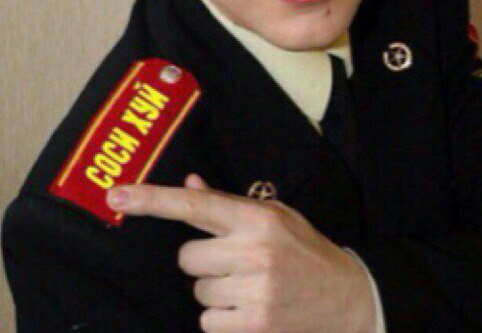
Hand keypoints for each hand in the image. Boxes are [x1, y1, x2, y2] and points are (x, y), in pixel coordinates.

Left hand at [106, 175, 375, 332]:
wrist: (347, 298)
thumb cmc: (305, 249)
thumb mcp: (275, 216)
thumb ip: (226, 202)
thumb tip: (189, 182)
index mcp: (257, 218)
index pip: (195, 204)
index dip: (152, 200)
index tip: (116, 195)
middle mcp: (253, 251)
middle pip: (187, 256)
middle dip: (203, 259)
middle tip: (234, 261)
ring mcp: (254, 292)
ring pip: (197, 290)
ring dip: (215, 289)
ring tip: (249, 285)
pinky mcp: (254, 326)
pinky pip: (207, 322)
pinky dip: (221, 317)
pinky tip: (250, 308)